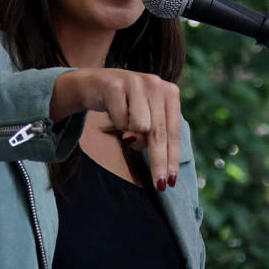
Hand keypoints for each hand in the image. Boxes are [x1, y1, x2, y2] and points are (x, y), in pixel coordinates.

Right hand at [52, 68, 181, 189]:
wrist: (94, 84)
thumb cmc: (125, 105)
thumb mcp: (147, 115)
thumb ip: (156, 133)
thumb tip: (157, 159)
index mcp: (170, 92)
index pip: (174, 132)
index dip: (173, 158)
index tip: (171, 181)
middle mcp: (157, 84)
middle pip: (159, 133)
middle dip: (159, 162)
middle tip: (159, 185)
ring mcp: (137, 83)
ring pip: (140, 128)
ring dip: (131, 136)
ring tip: (125, 128)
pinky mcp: (116, 86)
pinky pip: (120, 121)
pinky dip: (116, 124)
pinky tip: (112, 112)